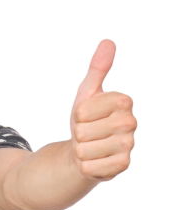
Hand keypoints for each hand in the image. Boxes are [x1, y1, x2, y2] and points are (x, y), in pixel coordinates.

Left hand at [69, 39, 136, 180]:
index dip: (78, 116)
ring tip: (90, 146)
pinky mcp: (123, 166)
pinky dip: (86, 165)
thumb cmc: (86, 120)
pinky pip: (91, 167)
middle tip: (87, 133)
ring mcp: (129, 146)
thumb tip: (108, 42)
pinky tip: (94, 161)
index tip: (85, 116)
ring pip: (86, 150)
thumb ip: (97, 69)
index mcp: (123, 101)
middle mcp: (131, 123)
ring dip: (81, 151)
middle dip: (78, 134)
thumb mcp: (87, 93)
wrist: (85, 151)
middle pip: (83, 132)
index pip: (84, 111)